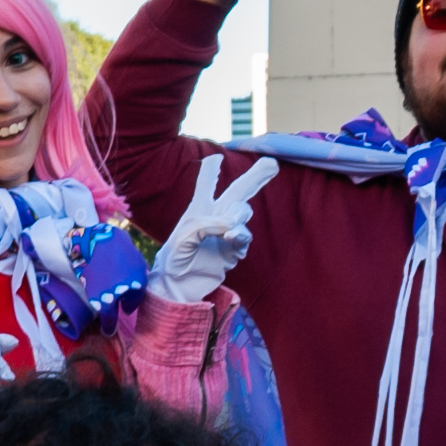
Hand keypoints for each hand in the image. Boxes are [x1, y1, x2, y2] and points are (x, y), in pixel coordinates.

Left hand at [146, 154, 277, 302]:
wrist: (177, 287)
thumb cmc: (173, 259)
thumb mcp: (182, 237)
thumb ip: (206, 225)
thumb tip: (231, 225)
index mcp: (198, 209)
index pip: (206, 183)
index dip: (211, 169)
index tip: (216, 158)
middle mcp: (215, 217)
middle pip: (238, 191)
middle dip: (256, 177)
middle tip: (272, 164)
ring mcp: (226, 234)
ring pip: (243, 213)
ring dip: (238, 216)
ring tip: (228, 230)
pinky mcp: (232, 252)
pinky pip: (244, 238)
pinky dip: (240, 236)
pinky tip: (232, 237)